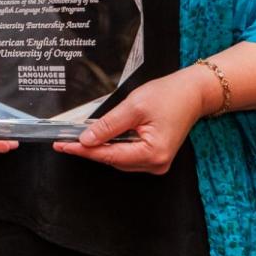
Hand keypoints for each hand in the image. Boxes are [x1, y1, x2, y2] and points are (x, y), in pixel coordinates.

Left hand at [53, 66, 210, 173]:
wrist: (193, 92)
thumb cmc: (169, 96)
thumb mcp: (133, 107)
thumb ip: (108, 125)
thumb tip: (86, 139)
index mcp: (152, 153)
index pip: (108, 155)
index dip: (83, 151)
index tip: (63, 146)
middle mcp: (156, 163)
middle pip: (112, 159)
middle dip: (88, 149)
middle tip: (64, 140)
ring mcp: (156, 162)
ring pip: (118, 159)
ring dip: (99, 148)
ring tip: (77, 138)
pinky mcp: (155, 156)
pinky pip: (126, 155)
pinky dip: (112, 146)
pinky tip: (100, 138)